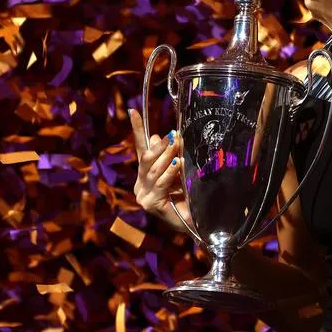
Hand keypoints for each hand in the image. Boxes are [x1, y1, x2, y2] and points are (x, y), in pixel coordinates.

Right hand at [128, 108, 191, 234]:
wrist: (198, 221)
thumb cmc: (190, 195)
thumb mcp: (179, 170)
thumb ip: (169, 155)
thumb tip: (159, 136)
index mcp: (145, 173)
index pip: (140, 147)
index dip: (137, 129)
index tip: (133, 110)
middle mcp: (141, 183)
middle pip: (147, 158)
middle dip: (161, 146)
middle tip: (174, 135)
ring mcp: (143, 195)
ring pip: (154, 170)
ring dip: (167, 157)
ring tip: (177, 145)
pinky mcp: (150, 204)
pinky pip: (160, 184)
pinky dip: (169, 173)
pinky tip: (178, 165)